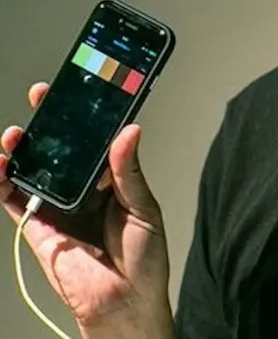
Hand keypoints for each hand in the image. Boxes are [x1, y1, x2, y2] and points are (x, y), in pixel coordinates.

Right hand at [0, 82, 173, 336]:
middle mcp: (83, 190)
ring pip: (34, 170)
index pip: (94, 142)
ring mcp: (59, 207)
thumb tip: (129, 131)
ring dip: (23, 148)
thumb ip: (128, 171)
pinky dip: (2, 182)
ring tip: (18, 132)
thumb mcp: (143, 207)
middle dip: (50, 124)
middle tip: (43, 98)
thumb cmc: (145, 257)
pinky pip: (15, 200)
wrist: (127, 303)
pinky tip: (0, 164)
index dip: (85, 118)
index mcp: (111, 181)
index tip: (78, 93)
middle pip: (61, 150)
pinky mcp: (40, 228)